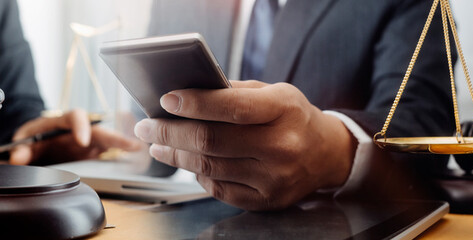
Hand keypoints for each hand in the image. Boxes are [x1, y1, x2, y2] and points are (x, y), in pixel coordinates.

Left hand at [9, 109, 141, 164]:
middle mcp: (78, 130)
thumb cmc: (30, 138)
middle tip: (131, 145)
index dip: (81, 126)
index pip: (74, 116)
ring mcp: (87, 142)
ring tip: (141, 153)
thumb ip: (20, 148)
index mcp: (61, 121)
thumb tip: (18, 157)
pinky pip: (108, 154)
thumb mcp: (22, 139)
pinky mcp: (91, 154)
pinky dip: (121, 157)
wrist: (33, 144)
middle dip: (115, 136)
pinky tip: (135, 163)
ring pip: (108, 140)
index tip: (83, 141)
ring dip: (124, 145)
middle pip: (99, 129)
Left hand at [134, 80, 354, 210]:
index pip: (231, 107)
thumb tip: (183, 95)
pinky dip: (197, 174)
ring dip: (175, 155)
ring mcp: (274, 177)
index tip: (166, 100)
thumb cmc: (291, 116)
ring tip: (158, 144)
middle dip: (169, 132)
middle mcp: (281, 146)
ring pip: (209, 166)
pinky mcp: (266, 200)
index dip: (194, 104)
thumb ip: (232, 92)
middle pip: (211, 141)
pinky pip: (218, 188)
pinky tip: (187, 161)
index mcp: (283, 110)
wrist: (326, 153)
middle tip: (146, 126)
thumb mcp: (272, 92)